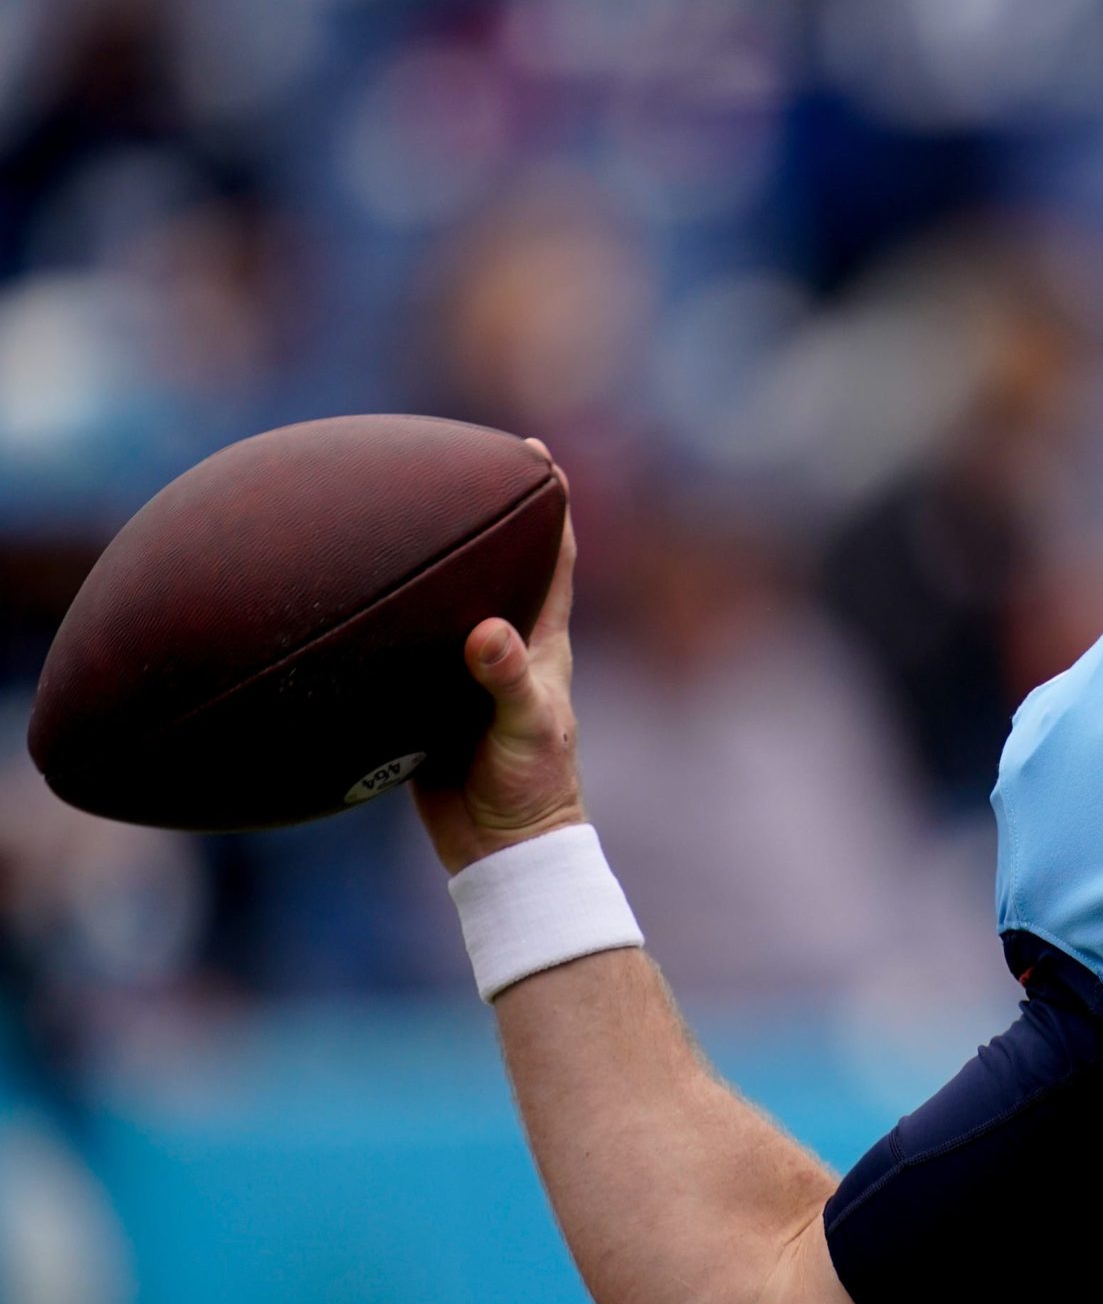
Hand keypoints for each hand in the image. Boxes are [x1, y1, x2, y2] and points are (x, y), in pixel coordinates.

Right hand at [411, 441, 588, 873]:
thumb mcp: (527, 730)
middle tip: (452, 462)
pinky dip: (386, 625)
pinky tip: (348, 605)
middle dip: (483, 517)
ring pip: (446, 605)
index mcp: (542, 641)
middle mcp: (506, 646)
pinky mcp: (427, 703)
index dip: (551, 505)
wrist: (500, 848)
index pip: (553, 557)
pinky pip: (404, 652)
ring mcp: (464, 672)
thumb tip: (484, 632)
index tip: (535, 455)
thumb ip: (508, 680)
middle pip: (497, 566)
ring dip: (428, 567)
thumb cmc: (532, 787)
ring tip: (389, 518)